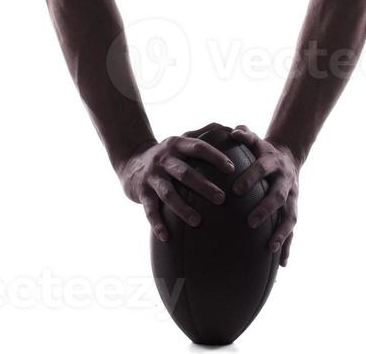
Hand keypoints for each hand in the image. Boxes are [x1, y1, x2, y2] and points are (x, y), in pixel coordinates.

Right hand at [118, 129, 235, 242]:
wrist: (131, 162)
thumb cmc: (167, 155)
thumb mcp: (181, 141)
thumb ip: (205, 133)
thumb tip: (234, 129)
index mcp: (177, 145)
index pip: (198, 148)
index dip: (215, 157)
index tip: (231, 169)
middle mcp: (164, 159)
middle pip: (185, 173)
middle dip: (203, 186)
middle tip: (222, 199)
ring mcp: (152, 176)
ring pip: (168, 193)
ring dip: (182, 208)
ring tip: (198, 222)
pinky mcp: (141, 192)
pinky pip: (149, 210)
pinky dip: (157, 223)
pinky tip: (166, 237)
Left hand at [230, 125, 299, 265]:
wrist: (288, 157)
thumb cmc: (262, 151)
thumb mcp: (256, 140)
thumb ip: (245, 135)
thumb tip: (232, 131)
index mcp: (274, 163)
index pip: (262, 169)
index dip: (251, 178)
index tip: (236, 190)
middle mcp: (286, 181)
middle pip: (277, 195)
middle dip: (265, 209)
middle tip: (250, 221)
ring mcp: (292, 197)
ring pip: (289, 216)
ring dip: (282, 233)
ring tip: (270, 248)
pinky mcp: (294, 211)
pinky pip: (292, 231)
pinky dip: (288, 247)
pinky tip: (282, 264)